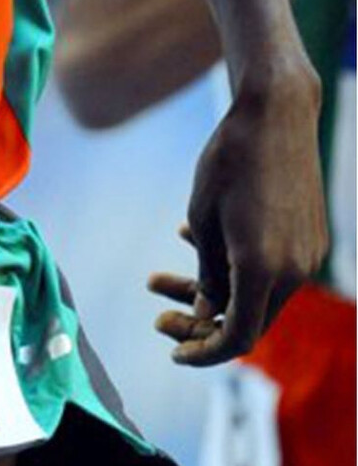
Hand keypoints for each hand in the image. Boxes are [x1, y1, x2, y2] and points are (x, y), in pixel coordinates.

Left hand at [148, 63, 326, 365]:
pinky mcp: (310, 238)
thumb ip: (207, 272)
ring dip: (210, 291)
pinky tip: (191, 240)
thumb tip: (206, 314)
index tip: (171, 351)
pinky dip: (234, 268)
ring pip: (256, 293)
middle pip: (247, 320)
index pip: (237, 338)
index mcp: (263, 270)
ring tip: (157, 276)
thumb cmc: (230, 158)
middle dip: (199, 323)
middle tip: (156, 311)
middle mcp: (294, 271)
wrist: (276, 112)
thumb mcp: (202, 215)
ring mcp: (307, 256)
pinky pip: (270, 269)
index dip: (203, 353)